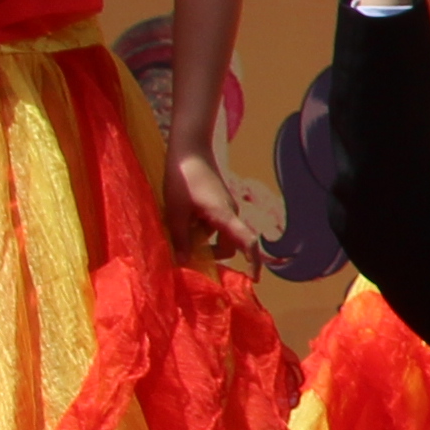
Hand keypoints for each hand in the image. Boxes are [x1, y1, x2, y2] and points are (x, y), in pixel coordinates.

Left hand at [164, 150, 252, 268]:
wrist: (189, 150)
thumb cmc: (182, 179)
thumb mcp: (175, 212)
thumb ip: (181, 238)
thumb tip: (184, 262)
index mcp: (224, 216)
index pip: (246, 242)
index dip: (253, 261)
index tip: (254, 279)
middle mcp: (231, 212)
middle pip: (229, 243)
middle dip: (211, 252)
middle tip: (186, 252)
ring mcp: (226, 205)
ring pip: (219, 232)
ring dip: (203, 238)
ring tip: (179, 228)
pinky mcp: (219, 200)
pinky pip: (216, 222)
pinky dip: (202, 227)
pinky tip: (183, 216)